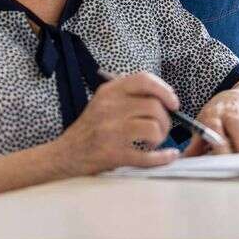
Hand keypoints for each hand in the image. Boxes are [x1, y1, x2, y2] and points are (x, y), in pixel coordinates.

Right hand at [52, 72, 179, 175]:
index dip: (164, 90)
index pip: (144, 80)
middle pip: (154, 106)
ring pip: (153, 129)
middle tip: (162, 129)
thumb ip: (128, 94)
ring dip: (161, 137)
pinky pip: (147, 156)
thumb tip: (165, 97)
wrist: (65, 154)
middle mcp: (109, 108)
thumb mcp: (103, 102)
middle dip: (166, 120)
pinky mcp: (114, 154)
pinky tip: (167, 156)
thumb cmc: (90, 128)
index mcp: (109, 91)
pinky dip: (163, 158)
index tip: (173, 103)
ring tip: (154, 142)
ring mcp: (111, 131)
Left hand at [184, 89, 238, 155]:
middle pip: (237, 127)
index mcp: (213, 117)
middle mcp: (232, 114)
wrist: (238, 96)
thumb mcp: (204, 124)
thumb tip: (182, 161)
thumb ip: (196, 143)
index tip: (222, 157)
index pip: (215, 130)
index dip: (219, 143)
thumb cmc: (218, 118)